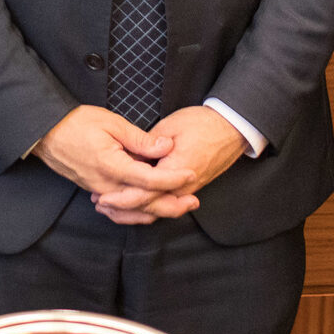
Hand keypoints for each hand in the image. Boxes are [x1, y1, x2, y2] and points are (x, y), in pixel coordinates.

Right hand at [33, 105, 189, 212]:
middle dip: (172, 205)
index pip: (150, 179)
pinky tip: (149, 210)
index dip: (173, 178)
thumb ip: (140, 139)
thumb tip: (166, 147)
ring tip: (179, 206)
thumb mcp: (111, 123)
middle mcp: (106, 186)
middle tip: (194, 201)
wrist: (46, 133)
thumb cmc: (76, 123)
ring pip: (133, 211)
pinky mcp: (96, 191)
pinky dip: (138, 213)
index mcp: (112, 166)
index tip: (191, 174)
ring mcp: (100, 191)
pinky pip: (121, 210)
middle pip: (145, 204)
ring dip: (158, 211)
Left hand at [92, 106, 246, 223]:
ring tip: (111, 206)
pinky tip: (134, 201)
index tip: (103, 196)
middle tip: (101, 204)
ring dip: (135, 210)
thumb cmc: (203, 123)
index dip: (123, 197)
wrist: (232, 128)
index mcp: (177, 169)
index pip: (146, 192)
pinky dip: (149, 205)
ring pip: (159, 209)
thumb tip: (133, 157)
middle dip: (124, 210)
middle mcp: (183, 185)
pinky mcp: (190, 188)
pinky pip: (166, 202)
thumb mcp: (172, 126)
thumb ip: (150, 144)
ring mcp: (188, 189)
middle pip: (151, 207)